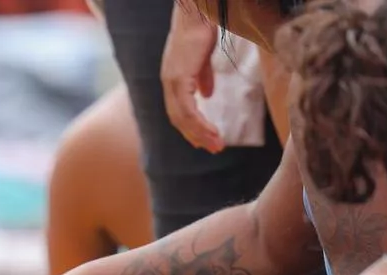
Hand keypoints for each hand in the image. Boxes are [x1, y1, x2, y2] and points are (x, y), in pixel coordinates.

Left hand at [161, 4, 223, 153]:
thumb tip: (206, 95)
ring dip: (200, 134)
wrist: (198, 14)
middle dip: (196, 136)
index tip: (205, 139)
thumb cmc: (202, 31)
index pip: (178, 111)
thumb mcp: (202, 59)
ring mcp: (172, 81)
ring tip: (216, 145)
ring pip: (183, 118)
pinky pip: (188, 109)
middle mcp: (169, 83)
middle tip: (213, 148)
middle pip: (178, 119)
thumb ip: (202, 77)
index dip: (191, 127)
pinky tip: (212, 131)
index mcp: (173, 79)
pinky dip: (199, 123)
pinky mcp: (179, 78)